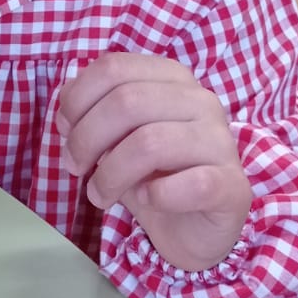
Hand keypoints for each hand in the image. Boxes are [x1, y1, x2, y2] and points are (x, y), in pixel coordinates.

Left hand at [57, 54, 252, 272]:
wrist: (195, 230)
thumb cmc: (153, 176)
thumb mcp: (117, 139)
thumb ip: (94, 114)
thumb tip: (66, 108)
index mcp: (172, 79)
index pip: (115, 67)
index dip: (78, 98)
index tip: (64, 130)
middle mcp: (201, 101)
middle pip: (127, 101)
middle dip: (86, 138)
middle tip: (73, 168)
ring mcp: (221, 142)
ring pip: (151, 142)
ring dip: (111, 174)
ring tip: (99, 195)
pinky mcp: (233, 186)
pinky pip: (190, 184)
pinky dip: (156, 196)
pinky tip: (146, 201)